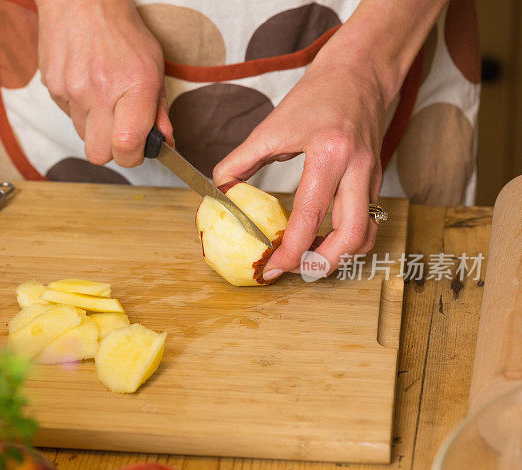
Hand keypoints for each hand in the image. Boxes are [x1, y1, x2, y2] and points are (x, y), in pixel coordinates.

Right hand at [37, 0, 173, 166]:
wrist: (80, 0)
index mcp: (134, 86)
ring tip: (102, 97)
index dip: (132, 156)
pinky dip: (79, 108)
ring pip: (83, 135)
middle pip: (99, 154)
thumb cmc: (121, 30)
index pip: (127, 147)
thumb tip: (165, 142)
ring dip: (95, 125)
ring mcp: (72, 90)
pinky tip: (86, 84)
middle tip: (119, 131)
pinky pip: (68, 115)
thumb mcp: (153, 65)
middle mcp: (101, 91)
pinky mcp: (53, 87)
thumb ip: (159, 109)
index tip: (136, 148)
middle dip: (110, 149)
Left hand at [213, 58, 387, 279]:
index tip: (270, 269)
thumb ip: (240, 161)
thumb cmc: (315, 96)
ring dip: (339, 255)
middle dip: (323, 262)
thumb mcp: (271, 127)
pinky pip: (367, 221)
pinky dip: (347, 240)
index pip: (310, 216)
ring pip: (366, 233)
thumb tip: (218, 190)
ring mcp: (372, 177)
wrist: (358, 73)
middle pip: (352, 235)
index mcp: (329, 154)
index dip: (290, 250)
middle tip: (295, 270)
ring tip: (309, 259)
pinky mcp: (376, 181)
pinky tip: (323, 241)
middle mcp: (357, 169)